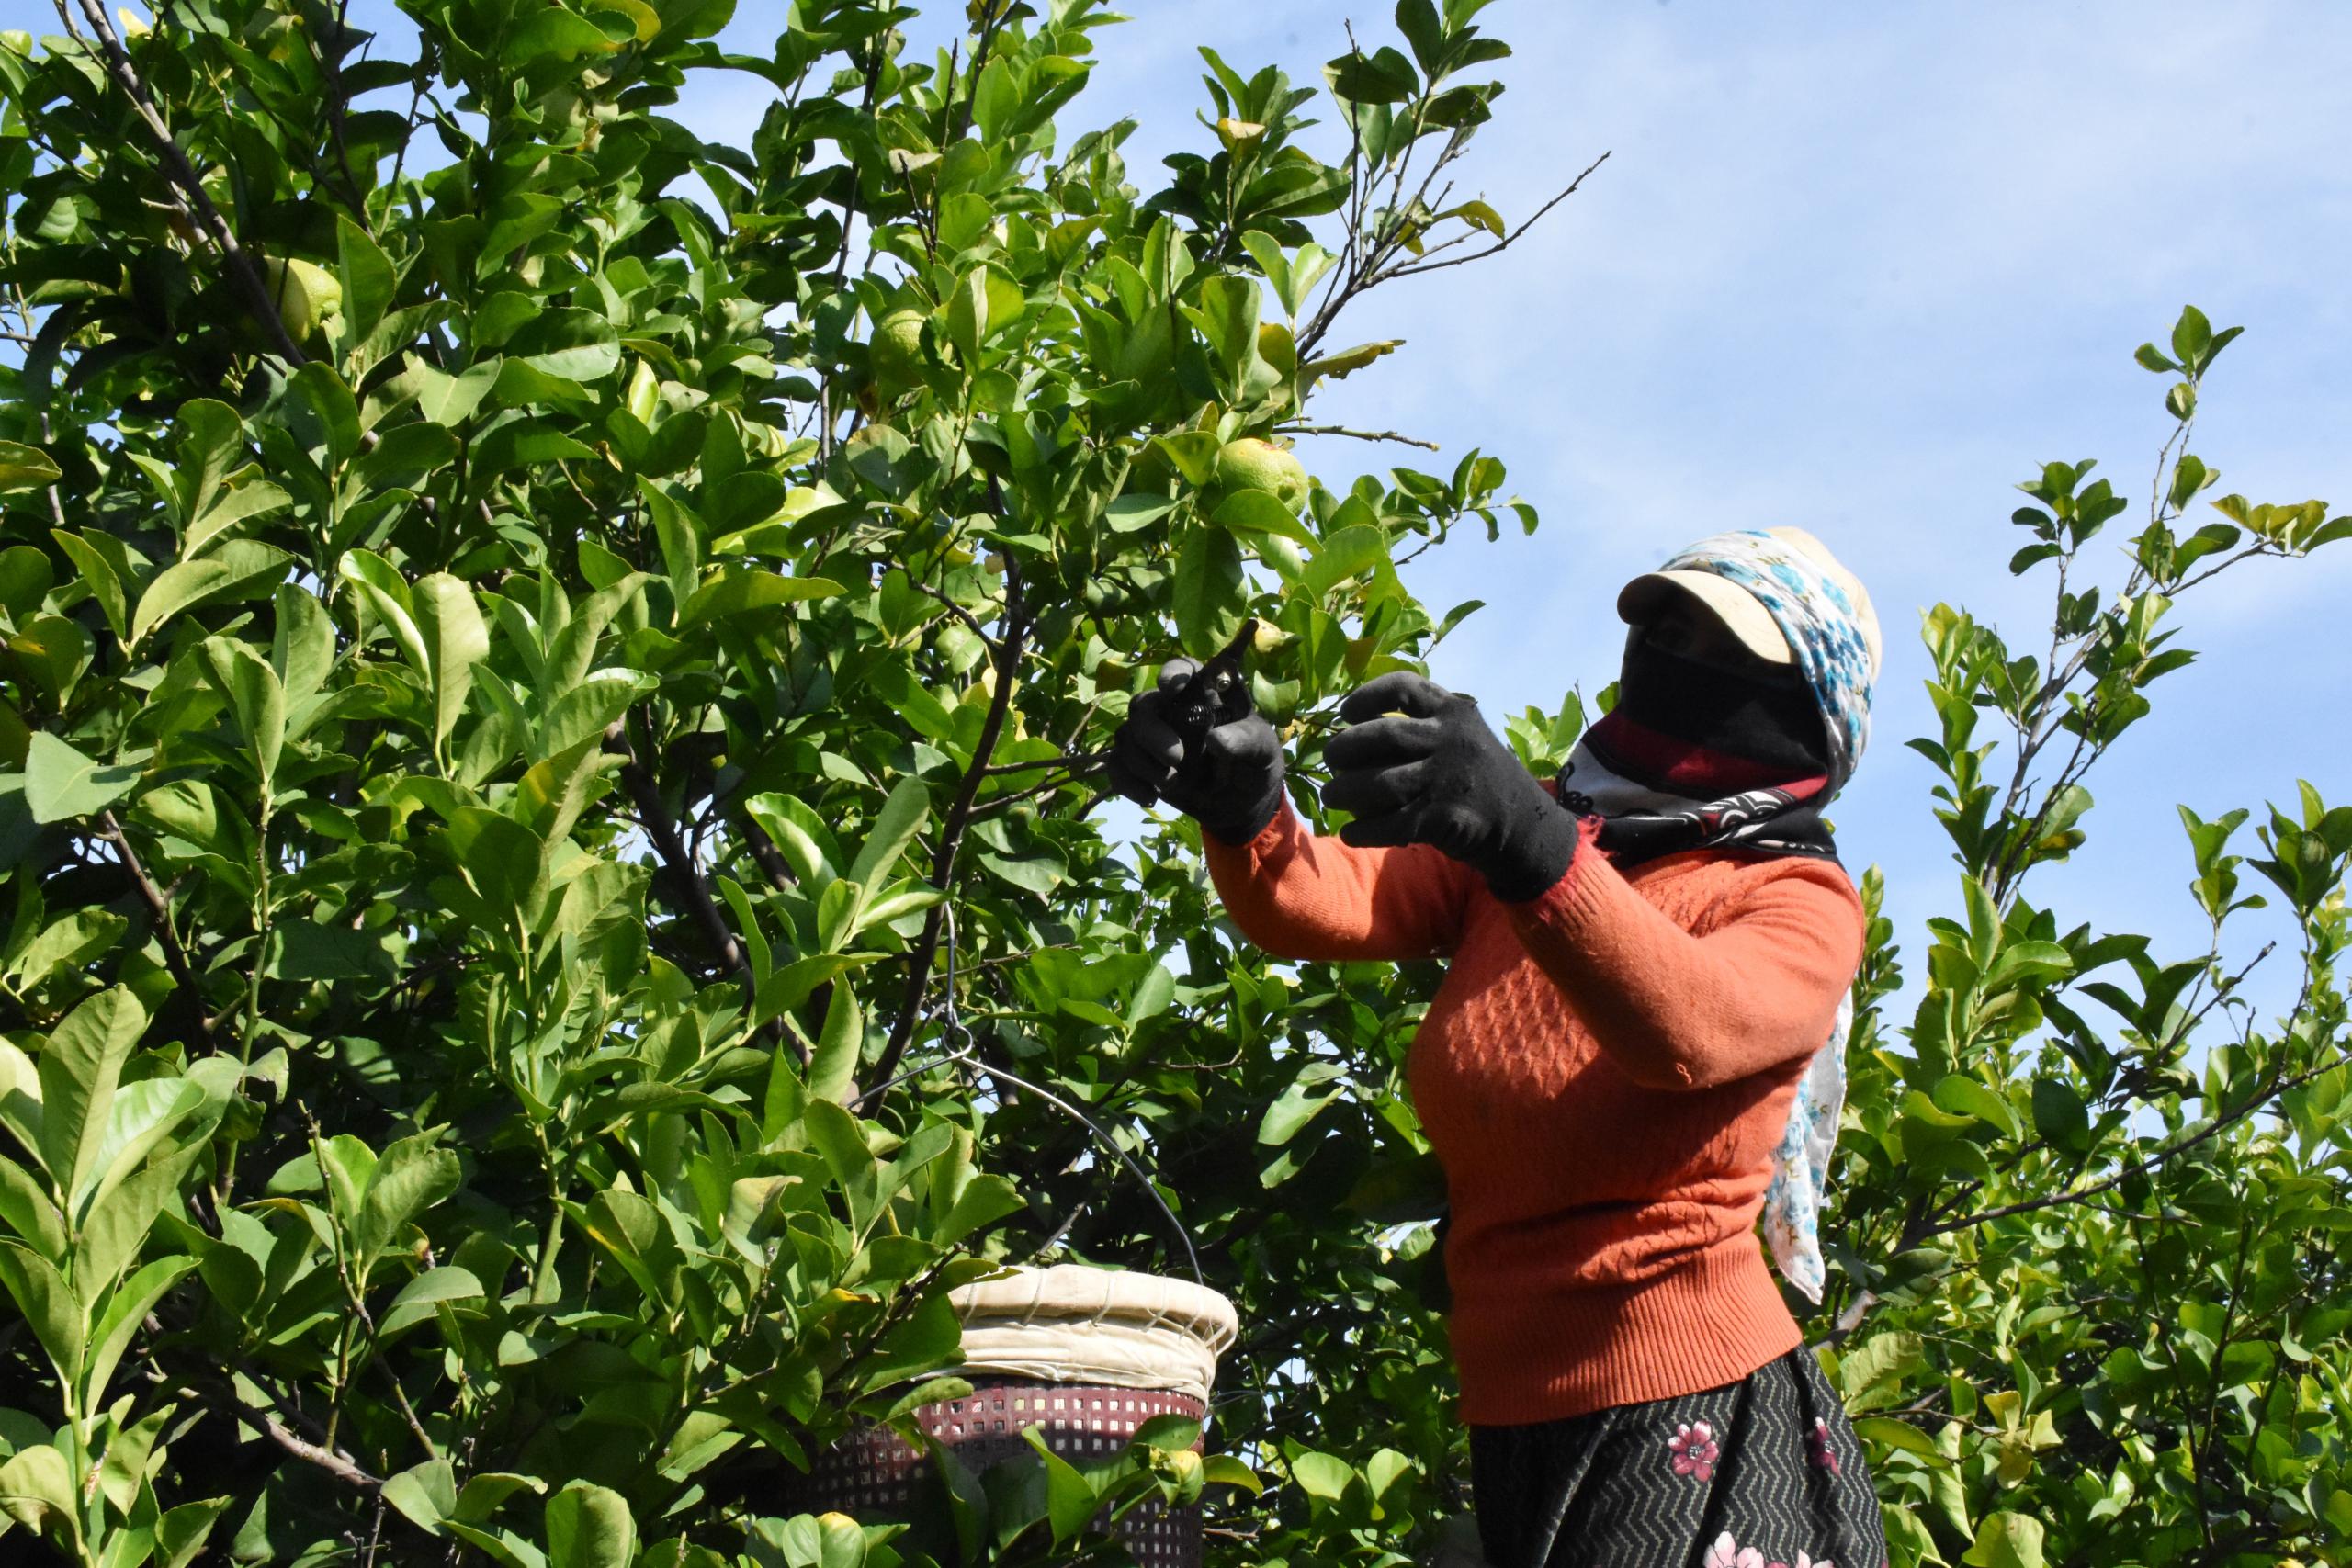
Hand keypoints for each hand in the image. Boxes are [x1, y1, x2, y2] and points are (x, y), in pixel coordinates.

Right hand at [1106, 659, 1286, 844]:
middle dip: (1151, 733)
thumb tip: (1216, 740)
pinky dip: (1127, 782)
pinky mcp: (1141, 765)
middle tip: (1176, 759)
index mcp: (1204, 695)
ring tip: (1172, 785)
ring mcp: (1153, 738)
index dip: (1172, 672)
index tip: (1172, 688)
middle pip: (1143, 705)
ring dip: (1143, 764)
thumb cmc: (1254, 764)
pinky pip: (1115, 765)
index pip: (1183, 669)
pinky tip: (1150, 798)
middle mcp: (1173, 710)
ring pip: (1126, 736)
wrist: (1241, 806)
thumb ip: (1245, 740)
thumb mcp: (1263, 751)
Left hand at [1321, 671, 1580, 900]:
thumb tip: (1350, 735)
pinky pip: (1391, 824)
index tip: (1345, 713)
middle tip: (1330, 760)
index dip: (1367, 696)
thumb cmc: (1477, 777)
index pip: (1403, 687)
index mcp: (1454, 711)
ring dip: (1345, 792)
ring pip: (1380, 783)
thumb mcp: (1462, 736)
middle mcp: (1452, 739)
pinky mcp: (1444, 818)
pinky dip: (1364, 830)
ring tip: (1331, 797)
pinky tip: (1349, 834)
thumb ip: (1422, 727)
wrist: (1523, 825)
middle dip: (1345, 748)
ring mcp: (1449, 779)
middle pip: (1383, 735)